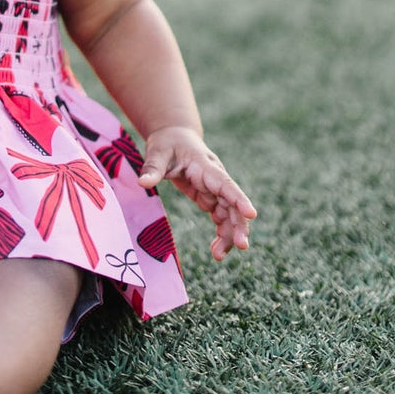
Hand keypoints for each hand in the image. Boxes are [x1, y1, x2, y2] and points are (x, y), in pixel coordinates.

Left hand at [138, 126, 256, 261]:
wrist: (174, 136)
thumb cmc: (167, 142)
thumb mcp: (157, 152)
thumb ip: (152, 168)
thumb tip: (142, 183)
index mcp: (205, 166)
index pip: (226, 184)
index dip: (239, 199)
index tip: (252, 214)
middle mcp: (215, 179)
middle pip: (232, 203)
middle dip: (238, 224)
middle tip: (241, 246)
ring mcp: (214, 189)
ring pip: (229, 215)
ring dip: (228, 235)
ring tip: (218, 256)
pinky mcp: (209, 198)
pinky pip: (220, 218)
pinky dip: (221, 234)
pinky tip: (216, 250)